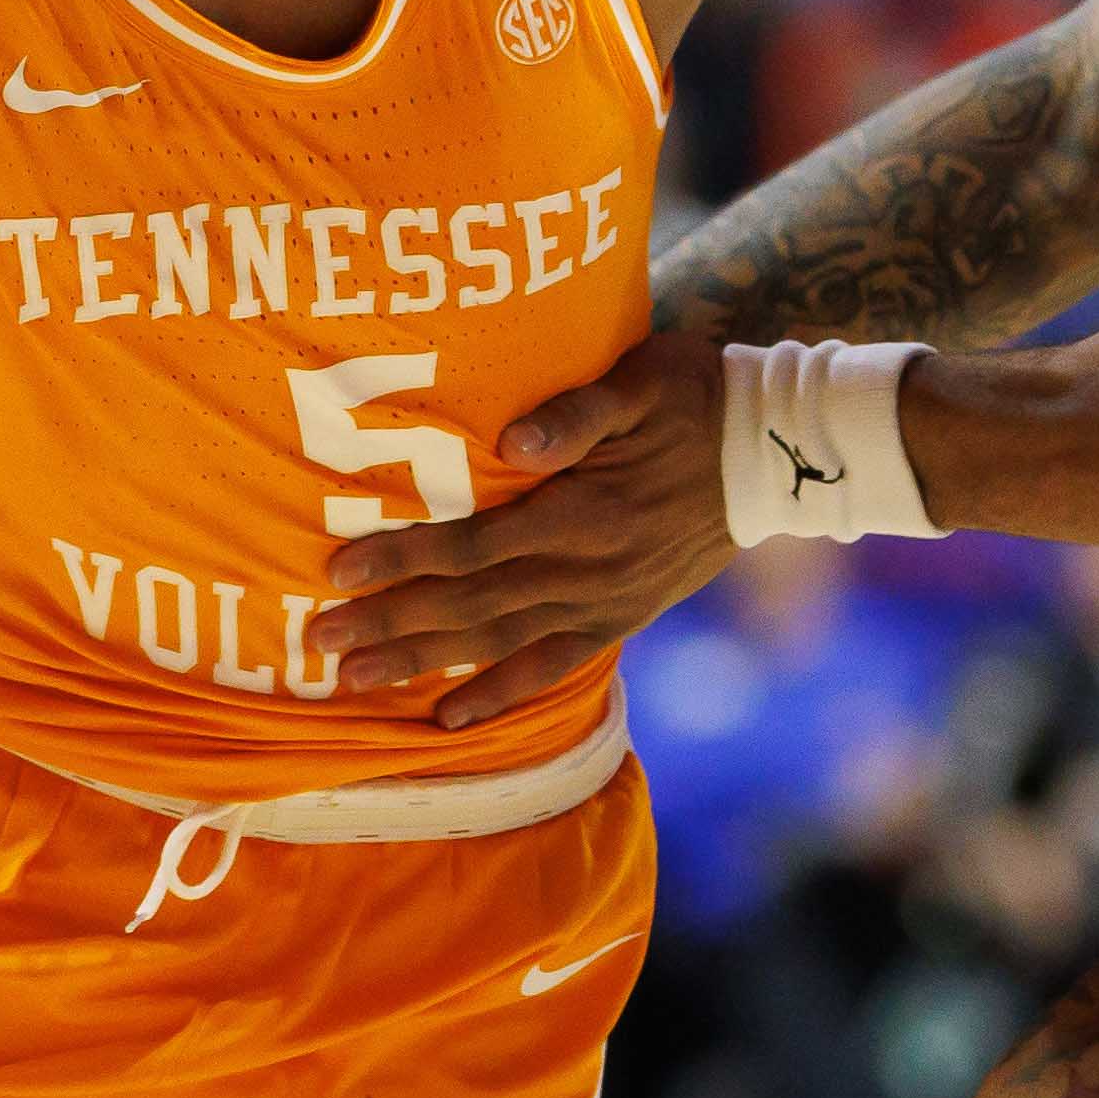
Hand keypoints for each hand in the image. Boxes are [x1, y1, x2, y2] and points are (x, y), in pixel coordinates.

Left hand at [316, 328, 733, 727]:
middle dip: (392, 624)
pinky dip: (501, 694)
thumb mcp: (641, 380)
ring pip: (499, 643)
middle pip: (472, 604)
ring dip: (425, 663)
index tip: (340, 571)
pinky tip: (450, 717)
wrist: (776, 451)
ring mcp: (605, 603)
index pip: (475, 544)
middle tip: (321, 641)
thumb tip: (512, 445)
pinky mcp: (621, 618)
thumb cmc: (696, 397)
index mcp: (583, 513)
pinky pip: (553, 668)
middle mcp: (588, 571)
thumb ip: (576, 415)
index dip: (406, 559)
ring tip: (357, 680)